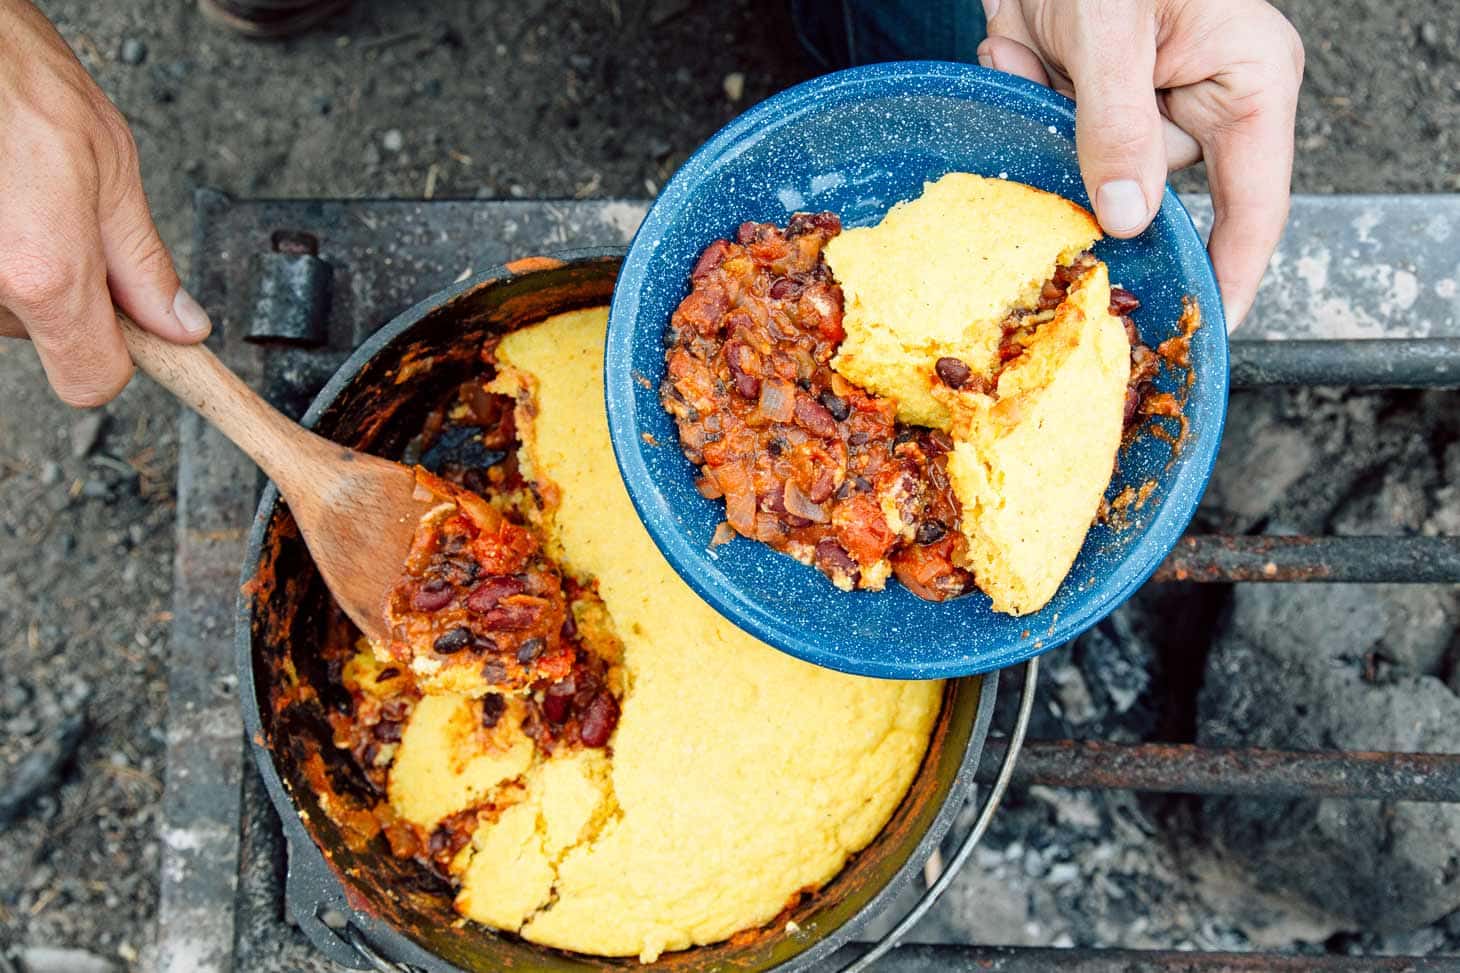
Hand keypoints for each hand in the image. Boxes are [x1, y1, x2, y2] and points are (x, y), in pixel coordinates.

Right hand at [0, 0, 210, 406]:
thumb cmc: (16, 85)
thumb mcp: (112, 173)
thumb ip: (145, 264)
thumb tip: (180, 324)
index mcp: (43, 276)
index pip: (92, 380)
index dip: (119, 354)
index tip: (130, 327)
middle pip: (47, 336)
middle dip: (68, 292)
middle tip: (66, 221)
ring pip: (8, 307)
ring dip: (23, 265)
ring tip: (22, 196)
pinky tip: (3, 198)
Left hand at [977, 0, 1304, 328]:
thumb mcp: (1110, 31)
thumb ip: (1117, 126)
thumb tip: (1129, 220)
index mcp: (1247, 83)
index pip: (1256, 206)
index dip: (1233, 273)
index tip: (1209, 328)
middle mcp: (1205, 101)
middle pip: (1154, 192)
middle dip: (1090, 165)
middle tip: (1059, 100)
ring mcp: (1147, 102)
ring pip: (1091, 168)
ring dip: (1045, 119)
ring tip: (1040, 46)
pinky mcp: (1095, 99)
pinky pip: (1054, 137)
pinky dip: (1026, 92)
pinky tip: (1026, 43)